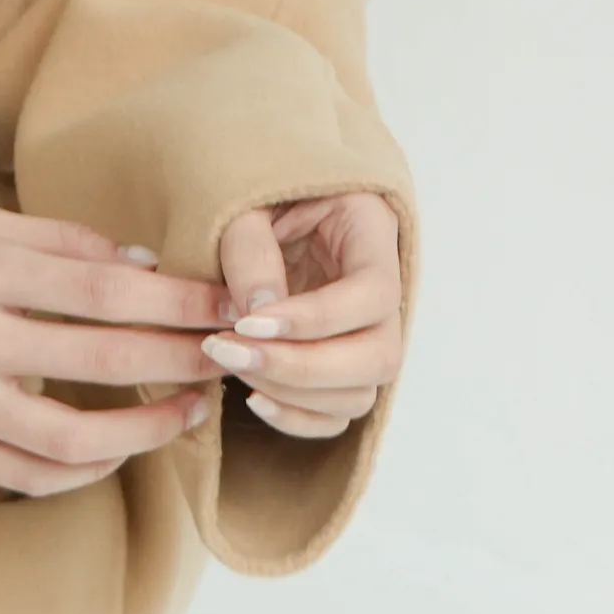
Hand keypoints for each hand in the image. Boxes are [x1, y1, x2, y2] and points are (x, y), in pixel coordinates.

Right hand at [0, 208, 231, 496]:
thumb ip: (64, 245)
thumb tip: (150, 272)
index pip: (103, 290)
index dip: (178, 302)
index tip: (230, 305)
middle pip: (103, 358)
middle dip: (182, 359)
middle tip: (228, 356)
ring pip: (75, 439)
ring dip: (148, 429)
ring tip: (188, 411)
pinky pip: (32, 474)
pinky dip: (89, 468)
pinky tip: (120, 445)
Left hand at [201, 193, 403, 439]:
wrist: (249, 205)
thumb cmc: (250, 194)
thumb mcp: (243, 202)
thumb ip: (250, 249)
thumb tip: (259, 311)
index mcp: (372, 233)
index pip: (374, 293)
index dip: (318, 318)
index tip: (250, 322)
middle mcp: (383, 291)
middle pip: (379, 355)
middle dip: (302, 366)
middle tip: (230, 352)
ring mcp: (367, 333)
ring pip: (361, 393)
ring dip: (294, 393)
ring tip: (230, 363)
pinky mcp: (342, 366)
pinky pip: (337, 414)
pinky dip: (298, 418)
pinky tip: (252, 397)